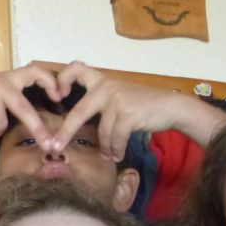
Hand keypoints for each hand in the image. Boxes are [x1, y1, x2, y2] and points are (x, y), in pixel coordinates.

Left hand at [50, 62, 192, 162]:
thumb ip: (103, 105)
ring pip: (102, 131)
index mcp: (103, 81)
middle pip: (79, 111)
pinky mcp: (128, 113)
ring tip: (109, 156)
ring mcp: (118, 99)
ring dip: (106, 147)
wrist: (171, 107)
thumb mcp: (121, 97)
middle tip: (55, 146)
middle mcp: (108, 87)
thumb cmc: (145, 105)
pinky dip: (116, 149)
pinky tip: (118, 155)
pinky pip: (116, 137)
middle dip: (66, 131)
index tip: (58, 96)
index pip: (77, 69)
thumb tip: (82, 128)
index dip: (63, 79)